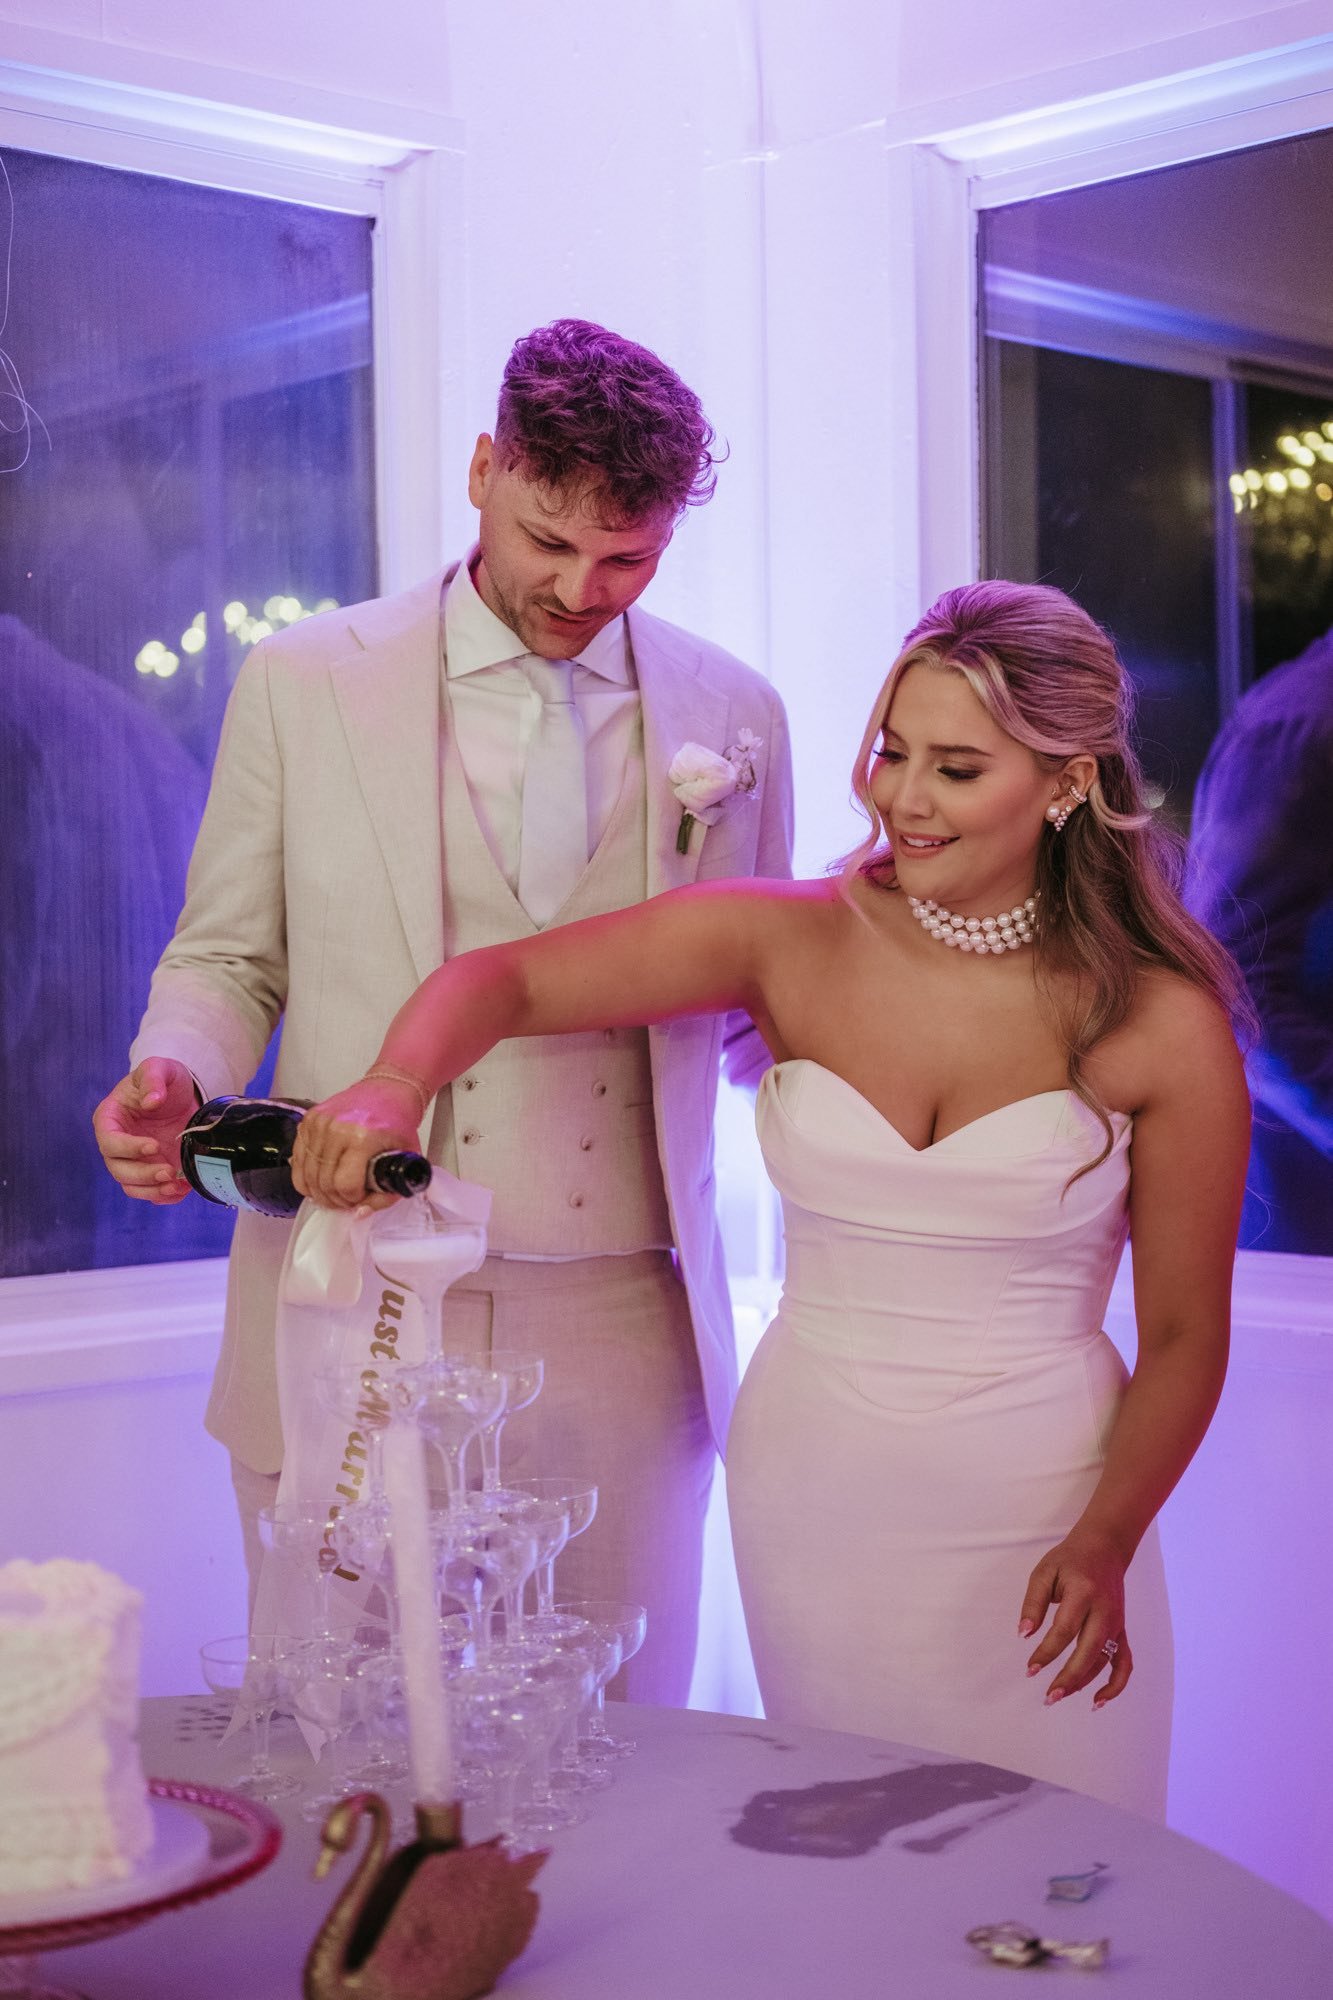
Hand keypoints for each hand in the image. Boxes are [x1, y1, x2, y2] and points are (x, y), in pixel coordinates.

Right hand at [92, 1059, 197, 1203]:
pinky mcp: (151, 1170)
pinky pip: (150, 1192)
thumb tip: (152, 1100)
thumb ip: (153, 1078)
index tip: (154, 1146)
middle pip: (118, 1169)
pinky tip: (182, 1190)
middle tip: (169, 1171)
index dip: (128, 1148)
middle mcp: (117, 1144)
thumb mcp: (160, 1068)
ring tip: (177, 1186)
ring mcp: (133, 1160)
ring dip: (152, 1190)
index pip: (109, 1140)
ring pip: (131, 1185)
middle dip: (143, 1174)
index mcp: (109, 1119)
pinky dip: (164, 1196)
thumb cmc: (163, 1079)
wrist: (180, 1095)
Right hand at [291, 1080, 423, 1211]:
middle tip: (347, 1200)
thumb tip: (359, 1213)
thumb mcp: (406, 1159)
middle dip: (335, 1200)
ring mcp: (319, 1123)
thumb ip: (387, 1194)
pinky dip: (306, 1176)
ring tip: (334, 1193)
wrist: (388, 1089)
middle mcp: (336, 1129)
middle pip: (323, 1183)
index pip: (344, 1184)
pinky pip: (297, 1159)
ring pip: (307, 1175)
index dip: (352, 1200)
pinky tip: (320, 1180)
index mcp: (363, 1137)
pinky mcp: (308, 1120)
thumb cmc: (398, 1123)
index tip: (360, 1199)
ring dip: (319, 1192)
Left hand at [1018, 1528, 1132, 1708]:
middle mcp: (1104, 1611)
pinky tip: (1097, 1700)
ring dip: (1083, 1683)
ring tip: (1058, 1695)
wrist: (1105, 1547)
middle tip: (1048, 1696)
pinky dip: (1115, 1685)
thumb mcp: (1044, 1572)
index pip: (1064, 1630)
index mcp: (1083, 1592)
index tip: (1030, 1669)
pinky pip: (1124, 1663)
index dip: (1046, 1652)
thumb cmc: (1070, 1560)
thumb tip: (1024, 1634)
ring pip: (1103, 1661)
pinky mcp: (1122, 1631)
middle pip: (1088, 1651)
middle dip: (1068, 1677)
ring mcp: (1117, 1623)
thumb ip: (1033, 1603)